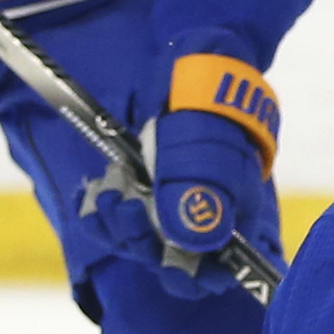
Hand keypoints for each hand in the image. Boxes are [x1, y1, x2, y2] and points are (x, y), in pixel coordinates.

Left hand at [88, 48, 281, 297]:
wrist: (191, 56)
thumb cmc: (211, 96)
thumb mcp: (208, 138)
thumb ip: (202, 189)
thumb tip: (196, 242)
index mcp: (237, 213)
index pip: (222, 270)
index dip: (198, 276)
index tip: (170, 259)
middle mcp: (205, 218)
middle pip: (175, 262)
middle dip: (145, 245)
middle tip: (126, 212)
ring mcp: (171, 205)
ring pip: (143, 242)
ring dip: (120, 229)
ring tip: (108, 200)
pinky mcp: (142, 192)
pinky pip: (119, 219)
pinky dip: (103, 214)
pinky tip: (95, 199)